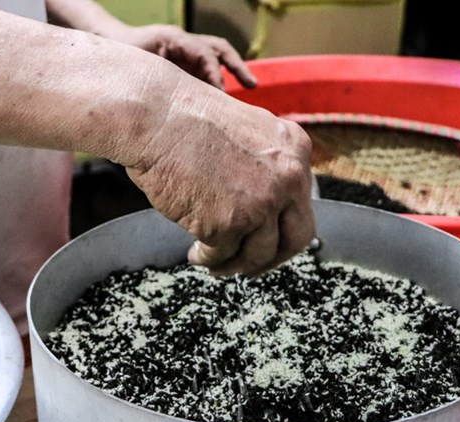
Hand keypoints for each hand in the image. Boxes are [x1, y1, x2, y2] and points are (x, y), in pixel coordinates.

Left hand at [111, 24, 256, 90]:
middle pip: (218, 49)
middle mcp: (183, 43)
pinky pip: (204, 70)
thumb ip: (156, 82)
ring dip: (232, 72)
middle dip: (237, 66)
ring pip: (215, 57)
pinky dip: (215, 83)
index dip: (215, 75)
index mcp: (174, 39)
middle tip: (252, 85)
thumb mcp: (137, 67)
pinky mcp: (182, 62)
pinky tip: (220, 101)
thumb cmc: (119, 53)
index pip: (205, 54)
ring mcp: (184, 52)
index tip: (221, 96)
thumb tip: (175, 107)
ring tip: (249, 88)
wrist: (108, 43)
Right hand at [125, 83, 314, 277]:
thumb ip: (266, 165)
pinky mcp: (230, 223)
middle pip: (295, 238)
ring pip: (259, 254)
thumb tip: (268, 205)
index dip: (284, 231)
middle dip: (271, 259)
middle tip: (251, 266)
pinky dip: (208, 258)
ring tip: (214, 262)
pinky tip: (196, 253)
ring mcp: (262, 203)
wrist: (157, 116)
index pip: (302, 205)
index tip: (268, 243)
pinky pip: (223, 254)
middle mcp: (288, 178)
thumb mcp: (247, 132)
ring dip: (236, 265)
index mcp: (296, 150)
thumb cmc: (187, 120)